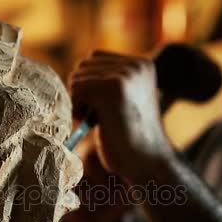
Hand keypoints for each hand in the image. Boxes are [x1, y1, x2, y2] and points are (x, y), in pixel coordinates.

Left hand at [68, 50, 174, 181]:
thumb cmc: (130, 138)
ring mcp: (125, 74)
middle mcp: (136, 65)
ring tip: (97, 121)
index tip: (102, 108)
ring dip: (79, 102)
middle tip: (97, 117)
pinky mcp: (112, 87)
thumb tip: (75, 73)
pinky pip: (75, 90)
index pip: (94, 58)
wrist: (147, 163)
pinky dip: (76, 109)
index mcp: (142, 64)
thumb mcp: (124, 100)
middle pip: (83, 65)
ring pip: (77, 77)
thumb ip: (108, 81)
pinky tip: (92, 124)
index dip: (88, 84)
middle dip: (82, 92)